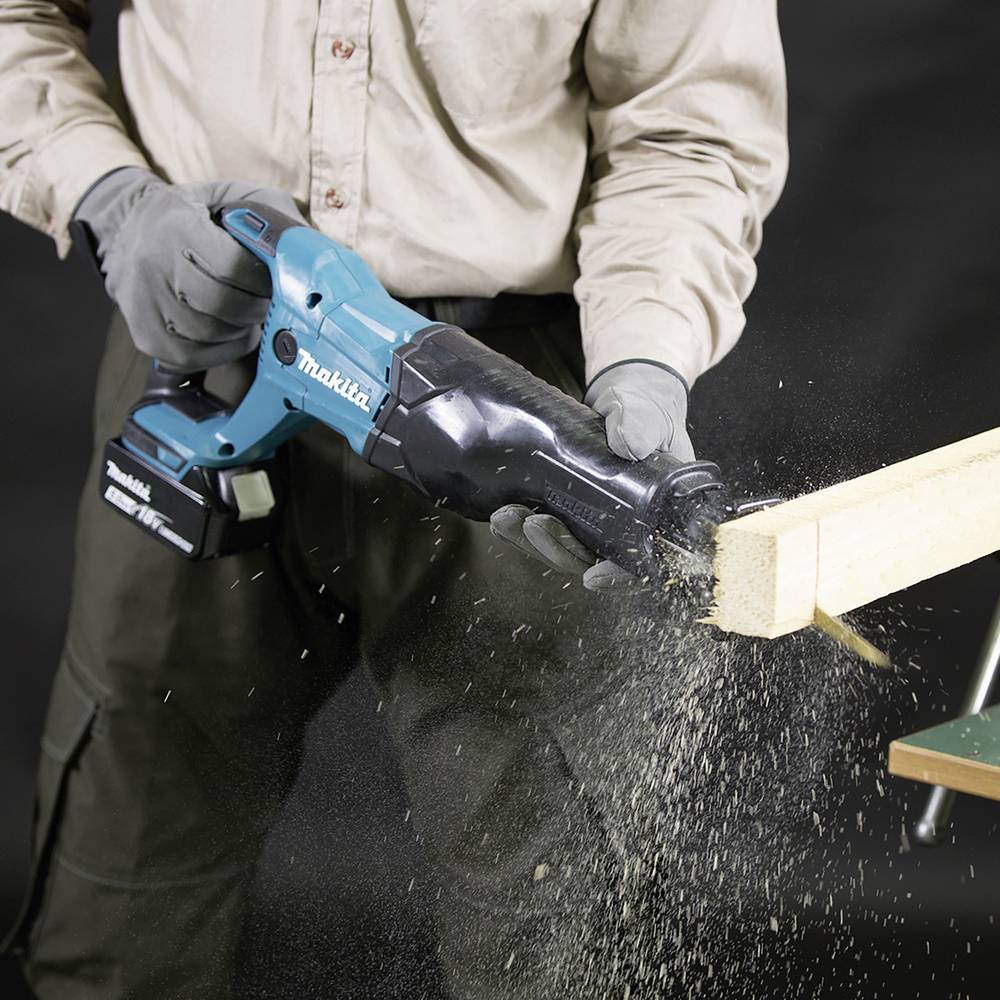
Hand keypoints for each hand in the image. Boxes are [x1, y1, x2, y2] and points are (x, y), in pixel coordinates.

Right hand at [72, 167, 305, 370]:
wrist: (130, 229)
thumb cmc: (200, 216)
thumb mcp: (235, 198)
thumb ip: (275, 219)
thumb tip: (309, 258)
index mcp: (176, 225)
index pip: (233, 266)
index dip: (263, 279)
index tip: (271, 278)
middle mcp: (151, 265)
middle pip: (223, 305)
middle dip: (255, 306)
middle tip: (262, 299)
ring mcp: (144, 305)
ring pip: (211, 335)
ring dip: (240, 328)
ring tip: (243, 310)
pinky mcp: (146, 338)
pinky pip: (197, 358)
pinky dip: (223, 348)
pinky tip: (227, 328)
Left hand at [490, 362, 692, 591]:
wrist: (624, 399)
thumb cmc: (646, 412)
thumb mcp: (649, 415)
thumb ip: (643, 426)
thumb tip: (629, 443)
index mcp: (652, 518)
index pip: (640, 565)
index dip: (618, 578)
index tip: (594, 577)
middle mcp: (619, 527)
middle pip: (588, 560)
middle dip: (558, 550)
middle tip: (535, 525)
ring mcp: (587, 519)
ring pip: (560, 548)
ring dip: (531, 541)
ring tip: (507, 517)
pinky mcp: (561, 505)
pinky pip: (539, 528)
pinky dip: (519, 527)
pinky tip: (501, 516)